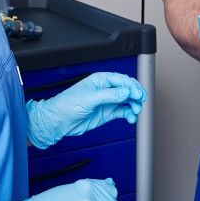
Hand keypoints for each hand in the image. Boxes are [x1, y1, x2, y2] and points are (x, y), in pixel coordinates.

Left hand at [26, 72, 146, 148]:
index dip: (132, 86)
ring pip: (127, 101)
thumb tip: (126, 92)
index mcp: (100, 80)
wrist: (59, 121)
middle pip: (127, 89)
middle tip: (140, 101)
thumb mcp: (89, 98)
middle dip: (136, 94)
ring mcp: (107, 101)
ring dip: (134, 105)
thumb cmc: (67, 104)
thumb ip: (109, 95)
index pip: (121, 80)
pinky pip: (123, 112)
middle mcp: (105, 89)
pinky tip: (131, 118)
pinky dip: (129, 114)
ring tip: (136, 111)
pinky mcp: (107, 113)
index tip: (137, 95)